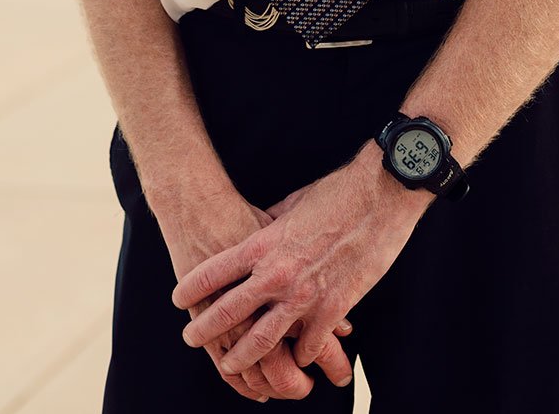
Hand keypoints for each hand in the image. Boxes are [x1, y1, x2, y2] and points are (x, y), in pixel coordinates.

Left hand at [157, 189, 353, 399]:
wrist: (379, 196)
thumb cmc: (337, 194)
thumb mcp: (292, 205)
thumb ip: (272, 226)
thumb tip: (259, 231)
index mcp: (264, 244)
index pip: (215, 272)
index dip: (192, 288)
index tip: (178, 299)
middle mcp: (278, 274)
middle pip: (229, 311)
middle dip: (205, 329)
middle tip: (191, 338)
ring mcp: (304, 295)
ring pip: (263, 340)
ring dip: (243, 357)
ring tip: (230, 365)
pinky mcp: (333, 309)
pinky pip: (308, 346)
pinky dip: (300, 355)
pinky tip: (296, 359)